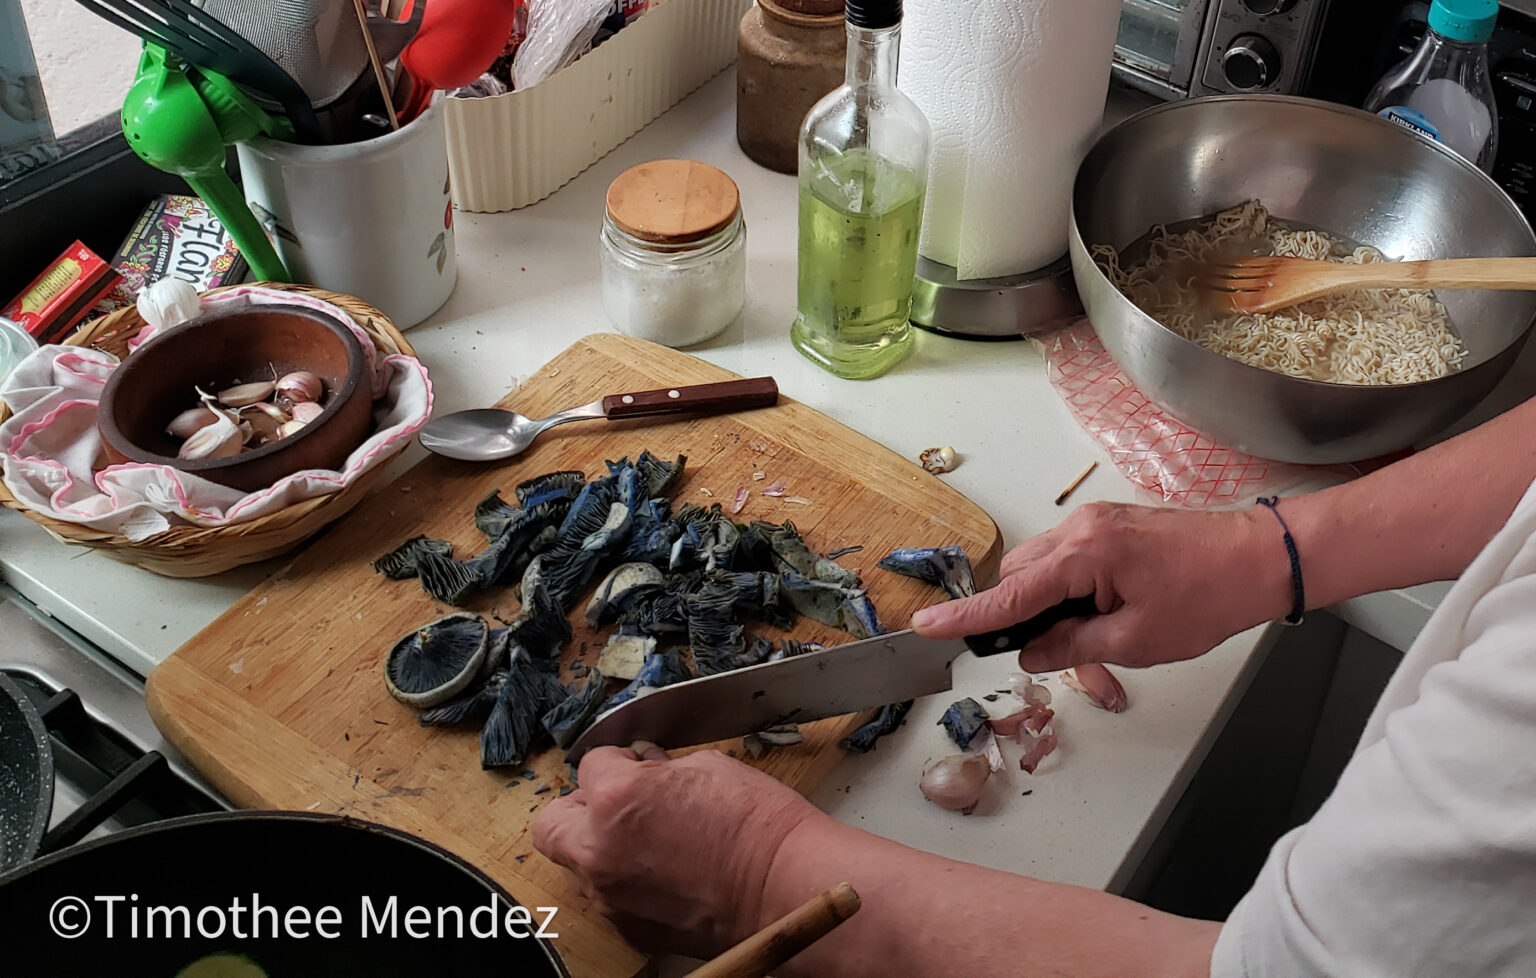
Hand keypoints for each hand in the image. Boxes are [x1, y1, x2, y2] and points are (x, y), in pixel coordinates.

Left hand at [531, 744, 821, 957]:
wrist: (785, 888)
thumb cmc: (757, 826)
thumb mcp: (708, 768)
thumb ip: (660, 770)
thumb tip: (647, 769)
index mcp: (616, 799)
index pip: (591, 766)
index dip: (618, 761)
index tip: (636, 765)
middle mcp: (600, 850)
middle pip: (551, 823)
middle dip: (579, 807)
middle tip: (614, 802)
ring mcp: (611, 896)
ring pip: (578, 864)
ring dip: (601, 847)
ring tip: (648, 842)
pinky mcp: (630, 929)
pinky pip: (608, 898)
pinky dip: (625, 883)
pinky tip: (664, 873)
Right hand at [912, 501, 1289, 671]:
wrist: (1260, 559)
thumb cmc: (1209, 596)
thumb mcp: (1135, 640)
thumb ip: (1072, 646)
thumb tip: (1033, 653)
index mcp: (1083, 554)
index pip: (1010, 594)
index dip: (967, 616)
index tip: (927, 626)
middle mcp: (1081, 528)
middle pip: (1020, 575)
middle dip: (1020, 616)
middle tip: (1047, 654)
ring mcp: (1096, 523)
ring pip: (1042, 567)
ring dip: (1048, 604)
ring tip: (1090, 638)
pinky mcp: (1111, 527)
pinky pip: (1068, 559)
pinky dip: (1070, 590)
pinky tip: (1100, 615)